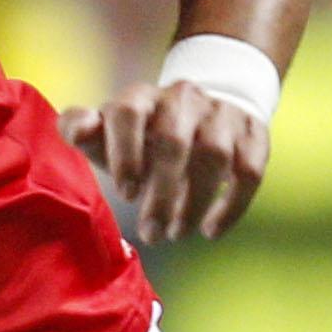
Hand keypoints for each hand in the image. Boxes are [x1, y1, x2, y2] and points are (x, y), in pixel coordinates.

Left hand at [64, 81, 270, 244]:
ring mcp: (220, 114)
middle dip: (161, 194)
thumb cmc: (141, 135)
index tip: (126, 195)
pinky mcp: (252, 134)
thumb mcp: (108, 132)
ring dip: (194, 202)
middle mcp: (182, 98)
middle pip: (174, 141)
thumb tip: (79, 129)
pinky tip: (210, 231)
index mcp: (141, 98)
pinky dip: (232, 206)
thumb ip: (81, 128)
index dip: (125, 152)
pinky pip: (249, 170)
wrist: (201, 111)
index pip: (128, 113)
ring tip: (176, 233)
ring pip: (213, 155)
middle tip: (152, 234)